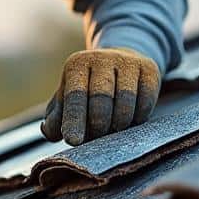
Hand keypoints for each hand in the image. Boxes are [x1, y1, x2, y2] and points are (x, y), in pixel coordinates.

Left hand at [41, 47, 160, 145]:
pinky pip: (146, 101)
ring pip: (125, 102)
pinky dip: (138, 118)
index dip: (74, 120)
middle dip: (98, 125)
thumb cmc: (88, 89)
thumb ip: (55, 118)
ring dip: (119, 124)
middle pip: (101, 99)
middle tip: (97, 136)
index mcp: (77, 64)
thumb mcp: (67, 100)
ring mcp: (128, 61)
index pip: (75, 95)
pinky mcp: (150, 68)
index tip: (73, 140)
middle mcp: (102, 58)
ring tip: (113, 129)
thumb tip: (48, 132)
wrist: (122, 63)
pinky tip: (130, 121)